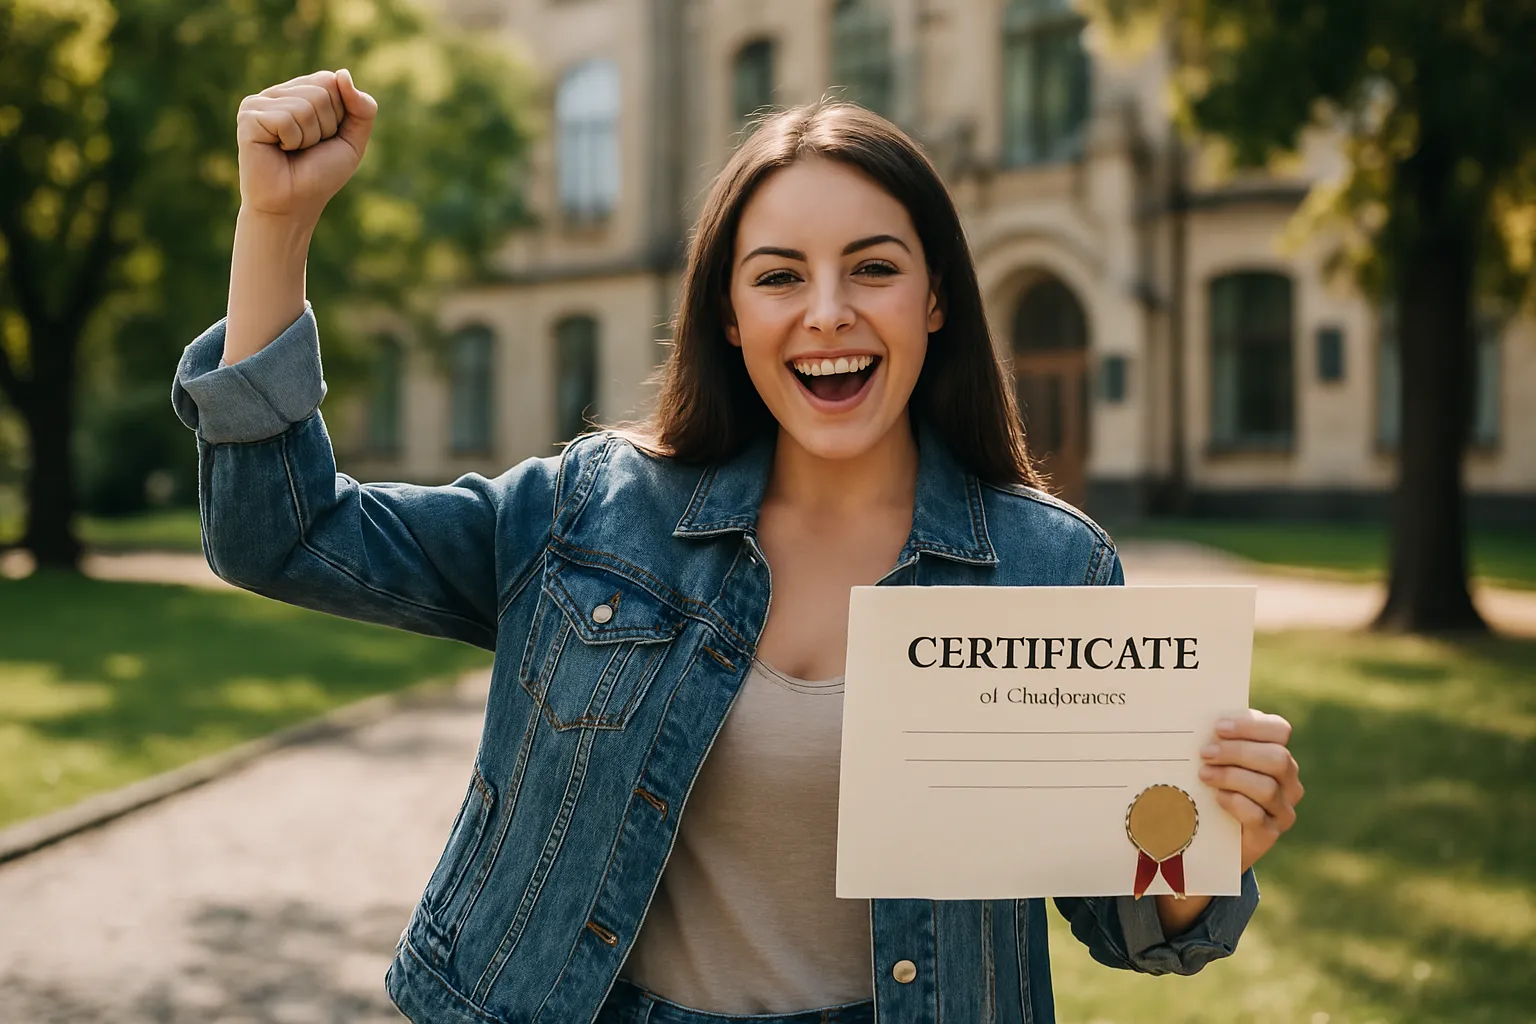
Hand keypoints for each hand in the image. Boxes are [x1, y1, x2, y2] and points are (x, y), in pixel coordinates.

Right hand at [236, 68, 376, 221]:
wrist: (293, 205)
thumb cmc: (320, 175)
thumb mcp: (353, 141)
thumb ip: (362, 109)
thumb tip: (343, 73)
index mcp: (300, 92)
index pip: (331, 80)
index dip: (339, 114)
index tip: (326, 137)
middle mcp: (278, 93)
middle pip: (321, 91)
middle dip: (326, 127)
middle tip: (307, 148)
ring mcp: (259, 103)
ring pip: (305, 105)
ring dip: (309, 137)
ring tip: (292, 151)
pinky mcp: (248, 116)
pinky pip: (286, 119)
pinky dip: (292, 141)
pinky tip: (278, 150)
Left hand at [1198, 709, 1302, 871]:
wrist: (1210, 832)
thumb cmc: (1212, 784)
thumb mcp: (1216, 758)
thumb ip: (1219, 739)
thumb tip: (1203, 719)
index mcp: (1278, 754)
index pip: (1279, 730)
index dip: (1251, 725)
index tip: (1219, 727)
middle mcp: (1288, 782)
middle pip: (1277, 758)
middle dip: (1238, 752)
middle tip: (1205, 753)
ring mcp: (1282, 810)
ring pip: (1267, 788)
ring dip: (1231, 777)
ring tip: (1204, 774)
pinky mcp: (1268, 835)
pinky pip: (1257, 816)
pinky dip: (1235, 803)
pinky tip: (1217, 797)